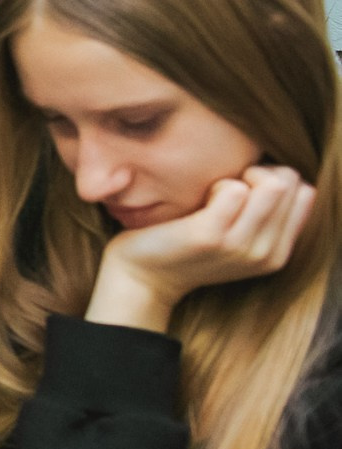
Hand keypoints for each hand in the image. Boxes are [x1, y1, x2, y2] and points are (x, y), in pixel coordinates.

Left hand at [87, 166, 316, 332]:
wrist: (142, 277)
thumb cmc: (187, 247)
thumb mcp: (238, 238)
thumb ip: (266, 216)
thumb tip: (284, 176)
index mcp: (277, 254)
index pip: (306, 193)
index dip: (276, 179)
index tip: (247, 189)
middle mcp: (265, 253)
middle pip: (290, 183)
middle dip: (260, 172)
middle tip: (228, 187)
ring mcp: (240, 246)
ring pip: (272, 184)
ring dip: (239, 177)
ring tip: (215, 194)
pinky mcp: (210, 236)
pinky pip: (234, 189)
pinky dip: (216, 184)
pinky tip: (198, 201)